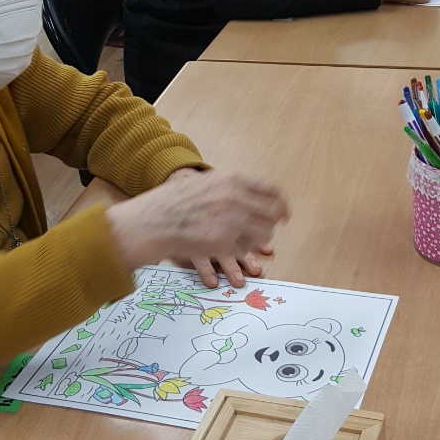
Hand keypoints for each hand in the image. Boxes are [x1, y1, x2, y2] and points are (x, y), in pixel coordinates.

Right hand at [107, 170, 288, 288]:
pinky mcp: (220, 243)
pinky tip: (235, 259)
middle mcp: (235, 199)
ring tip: (252, 247)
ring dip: (261, 242)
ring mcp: (229, 221)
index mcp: (233, 180)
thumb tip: (260, 195)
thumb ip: (233, 186)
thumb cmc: (178, 200)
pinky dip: (243, 256)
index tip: (285, 212)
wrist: (154, 219)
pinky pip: (244, 250)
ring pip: (263, 234)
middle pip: (272, 213)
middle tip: (269, 232)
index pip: (272, 190)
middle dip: (273, 224)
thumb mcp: (208, 182)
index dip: (281, 203)